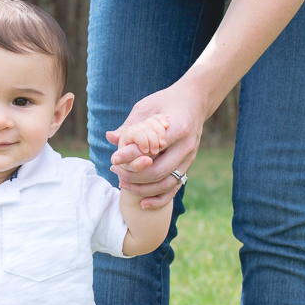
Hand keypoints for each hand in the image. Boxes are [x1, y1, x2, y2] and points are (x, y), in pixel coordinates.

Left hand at [107, 84, 205, 208]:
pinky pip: (175, 189)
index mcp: (178, 127)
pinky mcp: (188, 166)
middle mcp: (187, 146)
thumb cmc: (166, 102)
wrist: (194, 101)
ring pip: (167, 183)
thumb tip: (110, 137)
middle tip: (116, 171)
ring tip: (123, 184)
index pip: (152, 148)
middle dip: (134, 176)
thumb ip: (130, 125)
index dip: (131, 156)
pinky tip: (143, 203)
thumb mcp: (147, 107)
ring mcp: (190, 158)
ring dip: (143, 189)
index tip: (114, 159)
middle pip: (159, 171)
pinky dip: (159, 200)